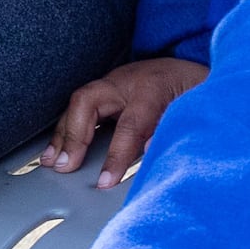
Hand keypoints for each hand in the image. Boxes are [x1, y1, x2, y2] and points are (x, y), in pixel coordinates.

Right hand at [47, 56, 204, 186]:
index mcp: (153, 86)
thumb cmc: (196, 89)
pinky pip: (81, 106)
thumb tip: (150, 150)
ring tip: (51, 160)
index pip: (129, 123)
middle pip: (89, 101)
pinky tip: (57, 148)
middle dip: (74, 134)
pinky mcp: (107, 88)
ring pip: (79, 102)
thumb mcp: (197, 107)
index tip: (105, 181)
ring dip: (63, 133)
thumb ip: (176, 128)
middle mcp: (127, 80)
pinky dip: (67, 127)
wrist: (192, 67)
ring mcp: (114, 81)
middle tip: (66, 165)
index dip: (116, 155)